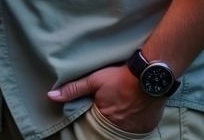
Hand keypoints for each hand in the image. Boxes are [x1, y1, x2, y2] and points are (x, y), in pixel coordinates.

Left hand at [47, 64, 164, 133]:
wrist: (152, 73)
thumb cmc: (122, 76)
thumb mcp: (94, 80)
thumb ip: (73, 89)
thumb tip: (51, 96)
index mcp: (105, 119)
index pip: (93, 125)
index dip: (93, 118)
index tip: (95, 111)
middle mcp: (121, 128)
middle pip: (109, 128)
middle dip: (107, 121)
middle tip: (108, 110)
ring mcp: (136, 128)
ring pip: (124, 130)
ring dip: (121, 122)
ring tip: (120, 109)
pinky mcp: (148, 125)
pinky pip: (138, 129)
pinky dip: (134, 122)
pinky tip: (133, 111)